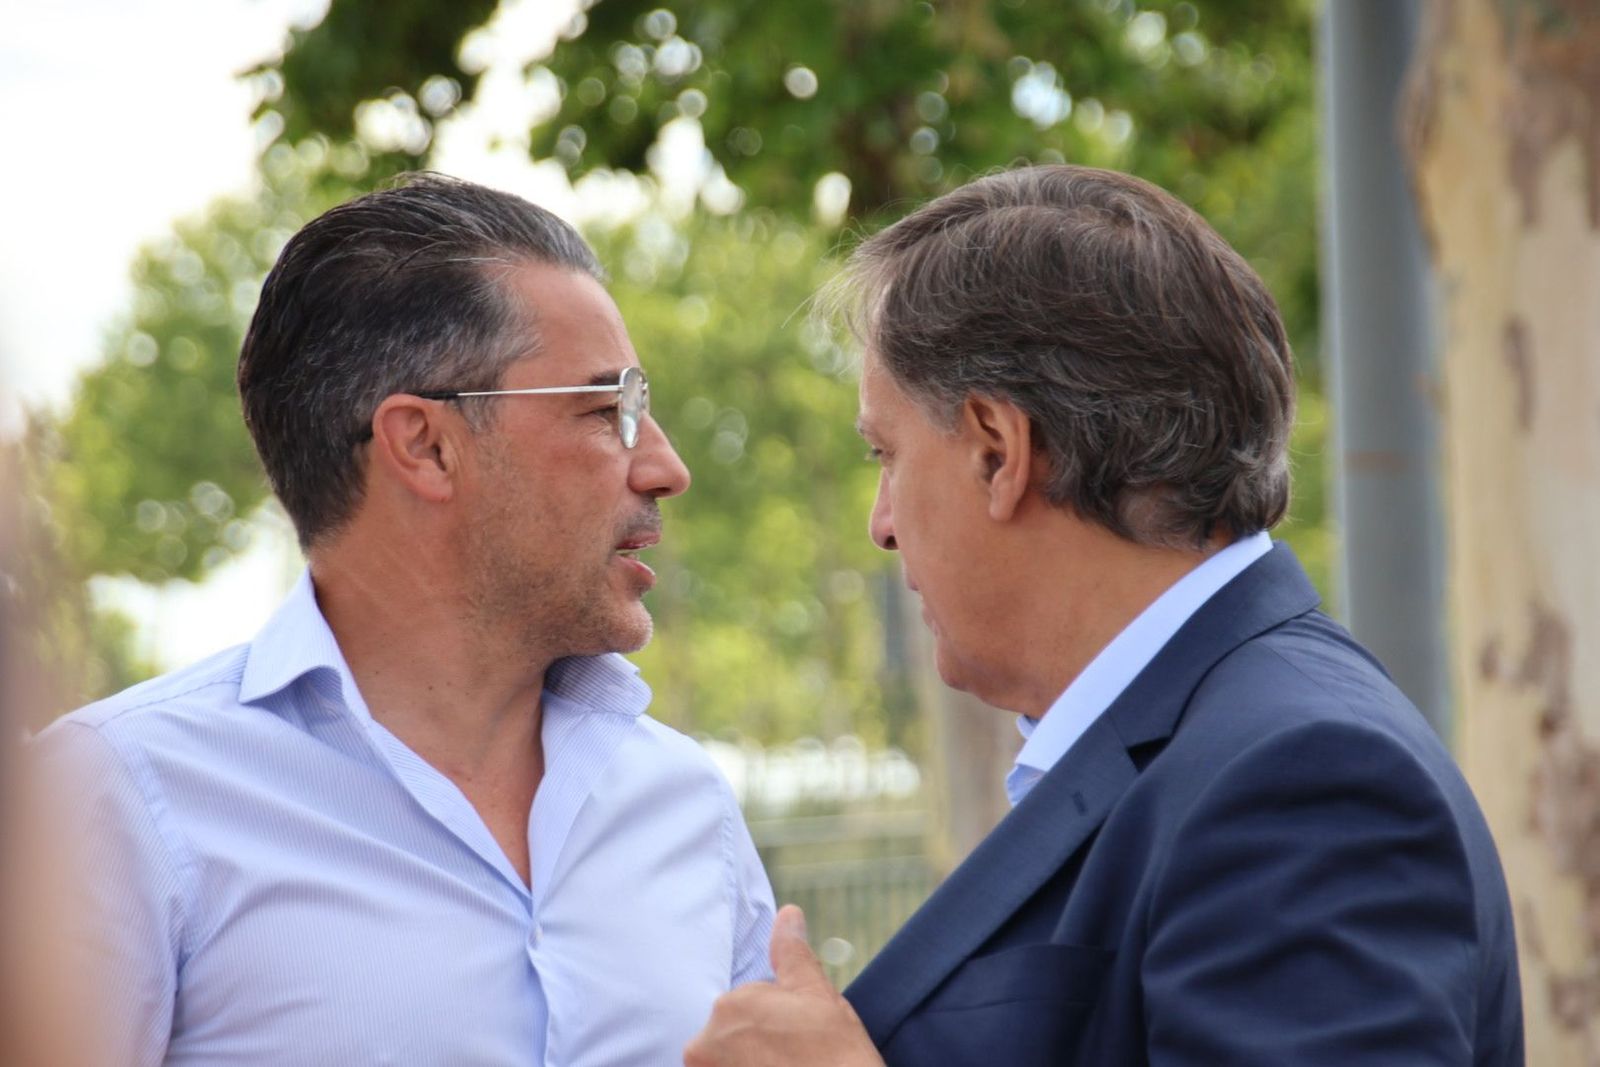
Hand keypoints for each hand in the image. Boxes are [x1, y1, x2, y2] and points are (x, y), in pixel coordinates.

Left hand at [684, 905, 883, 1066]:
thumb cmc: (835, 1055)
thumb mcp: (817, 994)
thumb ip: (791, 952)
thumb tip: (788, 913)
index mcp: (729, 1005)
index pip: (748, 1007)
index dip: (778, 1023)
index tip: (800, 1040)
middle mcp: (705, 1043)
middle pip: (733, 1037)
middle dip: (759, 1046)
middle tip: (795, 1059)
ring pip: (730, 1060)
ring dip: (753, 1063)